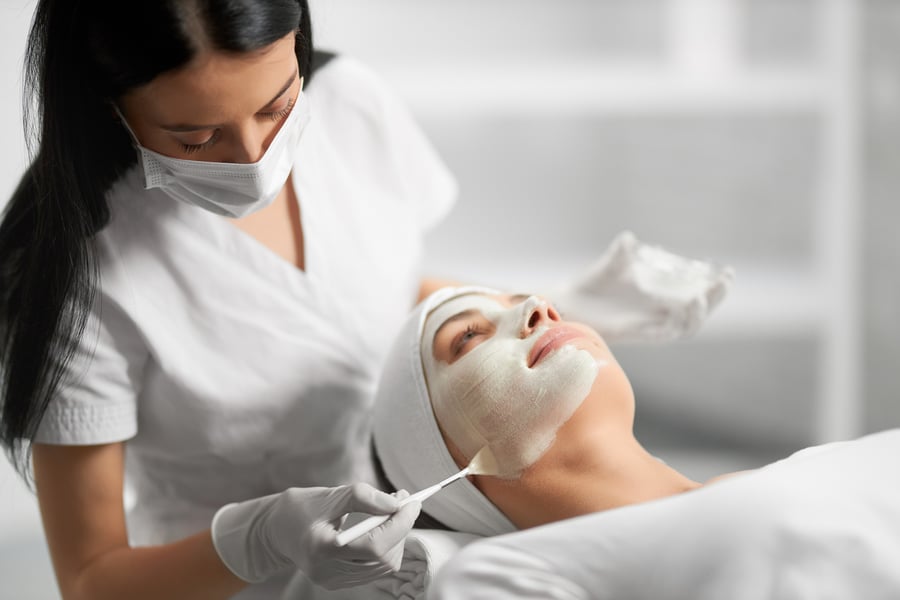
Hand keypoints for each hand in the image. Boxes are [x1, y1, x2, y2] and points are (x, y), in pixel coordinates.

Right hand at [211, 483, 420, 589]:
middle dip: (401, 529)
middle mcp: (327, 570)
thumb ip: (364, 497)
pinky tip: (380, 529)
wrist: (276, 530)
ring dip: (395, 538)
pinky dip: (385, 548)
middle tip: (404, 502)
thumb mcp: (331, 495)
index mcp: (322, 547)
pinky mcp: (337, 583)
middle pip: (383, 558)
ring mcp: (332, 581)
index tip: (413, 502)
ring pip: (384, 566)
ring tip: (391, 512)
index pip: (375, 544)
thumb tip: (397, 503)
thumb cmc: (303, 508)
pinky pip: (374, 570)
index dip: (400, 523)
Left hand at [545, 231, 733, 342]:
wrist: (568, 306)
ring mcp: (650, 326)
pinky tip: (682, 307)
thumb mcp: (611, 266)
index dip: (713, 288)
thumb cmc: (592, 287)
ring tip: (701, 296)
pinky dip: (677, 322)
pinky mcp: (638, 335)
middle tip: (725, 280)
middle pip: (698, 313)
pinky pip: (665, 334)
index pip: (696, 296)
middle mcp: (659, 315)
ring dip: (699, 313)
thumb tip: (628, 239)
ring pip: (686, 327)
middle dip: (715, 298)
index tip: (727, 272)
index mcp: (659, 299)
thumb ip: (621, 254)